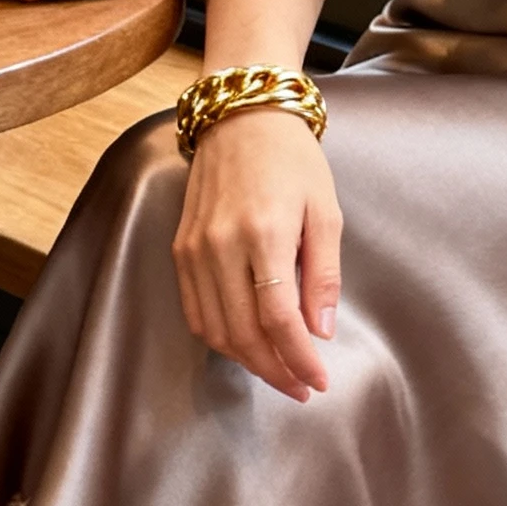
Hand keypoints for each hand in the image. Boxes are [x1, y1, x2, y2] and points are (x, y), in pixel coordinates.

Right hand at [173, 109, 341, 402]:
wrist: (243, 118)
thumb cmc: (293, 161)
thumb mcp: (326, 212)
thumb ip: (323, 274)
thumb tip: (320, 331)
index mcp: (263, 233)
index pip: (278, 319)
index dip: (299, 358)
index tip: (319, 380)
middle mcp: (221, 245)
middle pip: (243, 333)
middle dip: (275, 370)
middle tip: (302, 387)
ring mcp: (194, 249)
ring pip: (215, 329)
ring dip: (247, 361)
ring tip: (278, 371)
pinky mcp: (181, 249)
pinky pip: (195, 311)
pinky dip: (219, 338)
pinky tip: (246, 346)